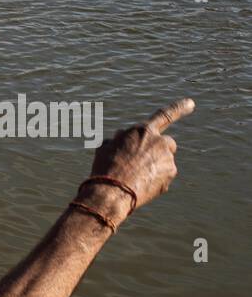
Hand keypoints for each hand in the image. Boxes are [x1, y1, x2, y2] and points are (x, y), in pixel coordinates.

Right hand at [80, 98, 187, 222]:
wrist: (111, 192)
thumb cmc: (105, 169)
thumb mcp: (106, 148)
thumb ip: (119, 140)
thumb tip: (122, 137)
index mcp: (142, 131)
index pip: (164, 115)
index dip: (179, 108)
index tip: (191, 103)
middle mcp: (159, 141)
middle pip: (166, 143)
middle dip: (159, 150)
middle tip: (145, 163)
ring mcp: (167, 157)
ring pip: (164, 161)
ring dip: (154, 167)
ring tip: (135, 179)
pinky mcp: (171, 172)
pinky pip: (164, 175)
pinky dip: (156, 180)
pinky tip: (141, 186)